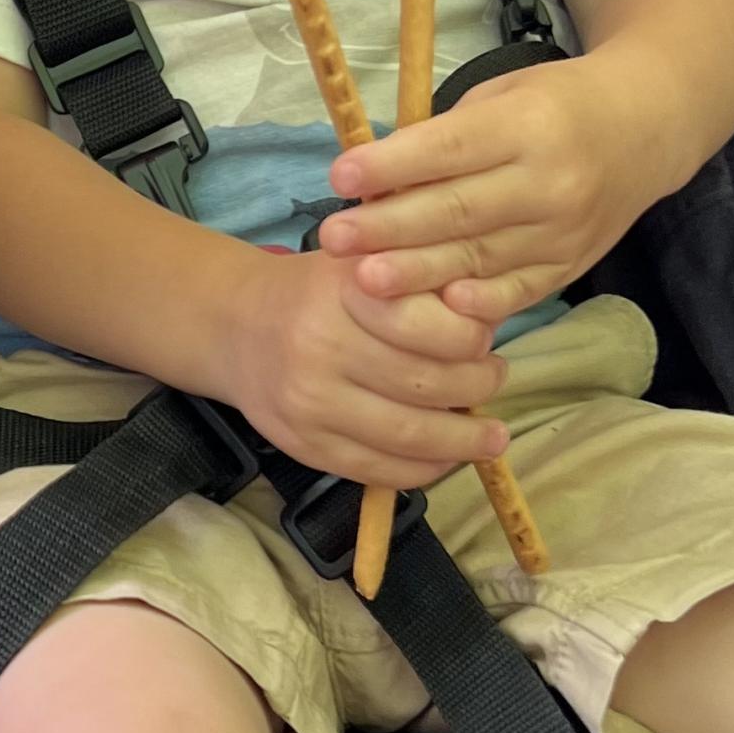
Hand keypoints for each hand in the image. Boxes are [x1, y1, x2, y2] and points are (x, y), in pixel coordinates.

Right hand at [214, 245, 510, 493]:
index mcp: (345, 292)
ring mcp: (311, 404)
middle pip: (425, 385)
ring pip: (408, 436)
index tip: (487, 341)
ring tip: (490, 437)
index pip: (429, 326)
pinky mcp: (305, 446)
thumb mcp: (367, 261)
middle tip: (496, 379)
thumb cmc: (319, 291)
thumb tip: (491, 323)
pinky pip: (378, 470)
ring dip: (462, 443)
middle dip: (476, 388)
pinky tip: (447, 458)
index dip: (471, 339)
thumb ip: (424, 284)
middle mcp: (322, 348)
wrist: (237, 327)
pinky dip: (424, 470)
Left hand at [317, 58, 649, 326]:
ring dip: (417, 273)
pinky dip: (479, 304)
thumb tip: (381, 177)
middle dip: (389, 227)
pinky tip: (440, 308)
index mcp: (529, 124)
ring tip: (364, 281)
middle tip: (334, 239)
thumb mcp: (505, 93)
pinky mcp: (570, 266)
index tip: (341, 175)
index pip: (452, 146)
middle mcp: (550, 181)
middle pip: (459, 210)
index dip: (393, 164)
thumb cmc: (558, 103)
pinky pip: (518, 291)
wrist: (645, 131)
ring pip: (481, 258)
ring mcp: (563, 231)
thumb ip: (450, 135)